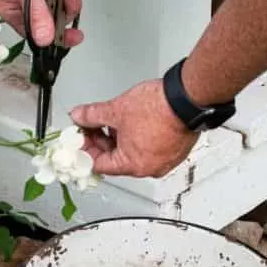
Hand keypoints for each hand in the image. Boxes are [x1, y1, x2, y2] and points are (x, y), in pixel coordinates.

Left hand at [71, 80, 197, 177]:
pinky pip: (149, 148)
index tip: (80, 137)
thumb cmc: (159, 108)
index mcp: (133, 165)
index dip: (85, 149)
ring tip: (113, 119)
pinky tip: (132, 122)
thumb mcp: (116, 110)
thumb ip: (92, 115)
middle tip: (92, 125)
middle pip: (116, 160)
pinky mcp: (174, 150)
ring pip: (133, 153)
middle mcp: (150, 168)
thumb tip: (80, 116)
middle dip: (101, 141)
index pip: (99, 164)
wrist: (187, 98)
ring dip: (119, 138)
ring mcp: (164, 160)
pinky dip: (137, 138)